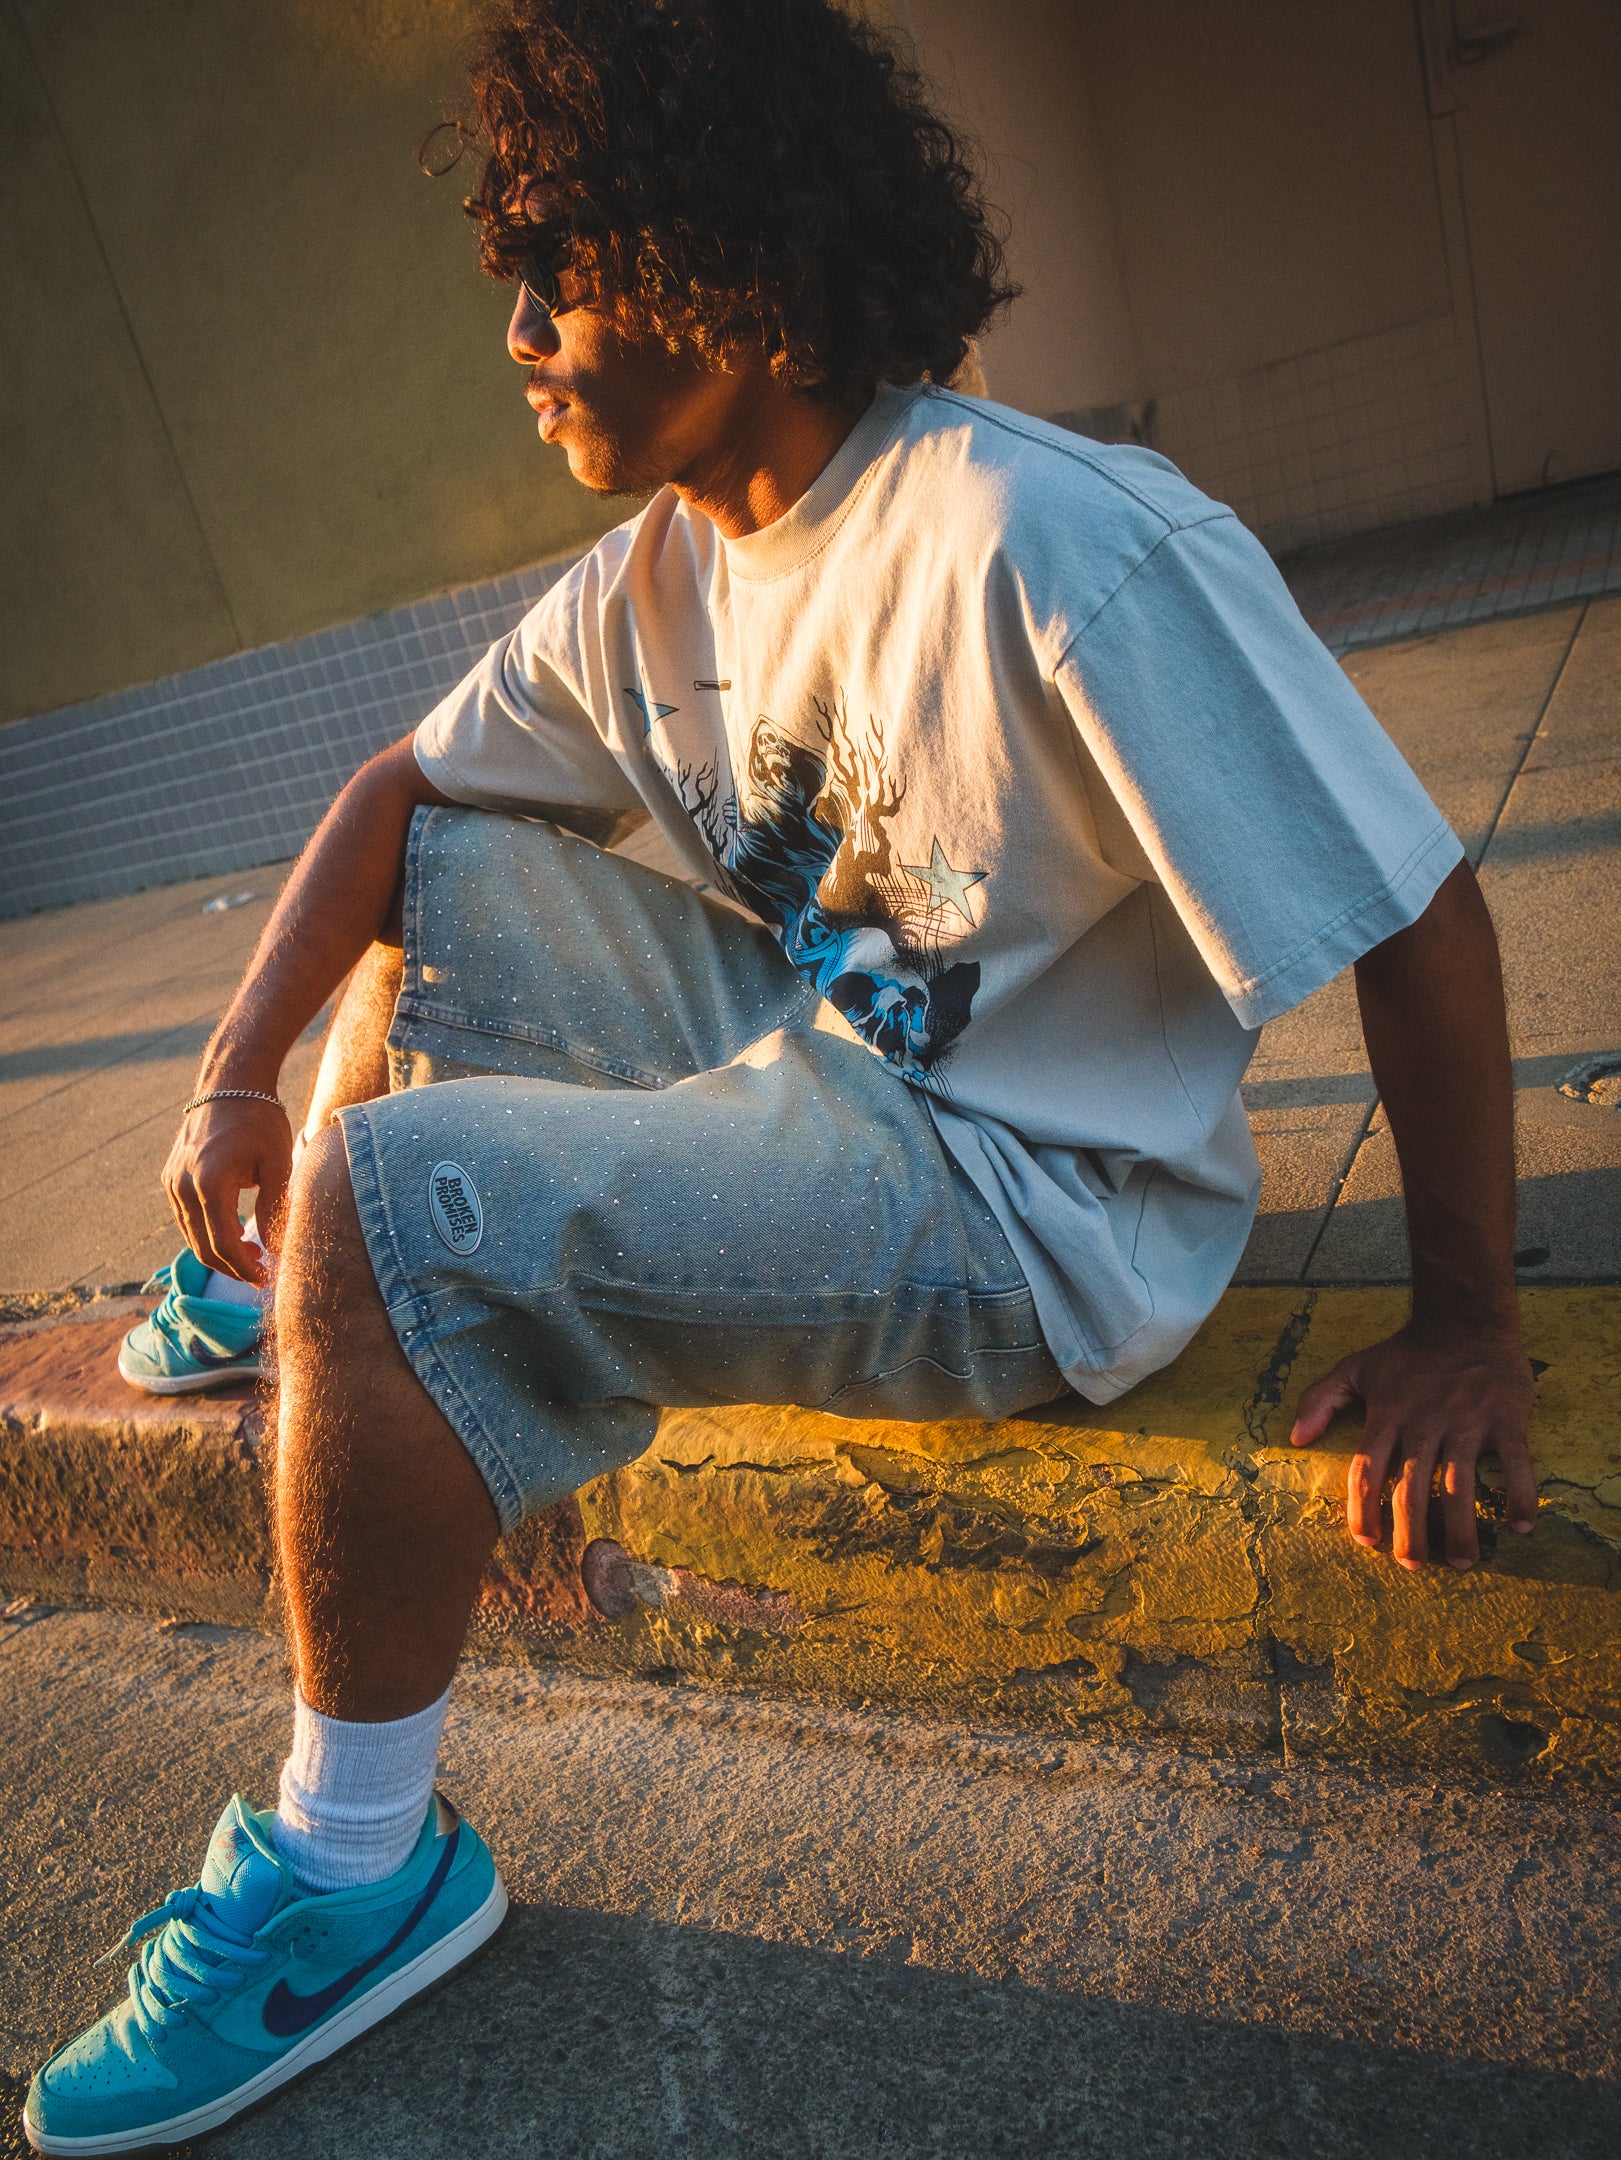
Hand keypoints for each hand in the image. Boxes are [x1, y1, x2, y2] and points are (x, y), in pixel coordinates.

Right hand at [162, 1099, 293, 1284]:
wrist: (230, 1084)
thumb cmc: (259, 1121)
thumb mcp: (277, 1165)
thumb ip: (274, 1209)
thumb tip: (275, 1249)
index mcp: (209, 1184)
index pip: (223, 1244)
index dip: (244, 1267)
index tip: (265, 1277)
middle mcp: (181, 1186)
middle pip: (202, 1247)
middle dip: (231, 1266)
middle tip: (259, 1274)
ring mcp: (171, 1182)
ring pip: (191, 1235)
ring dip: (218, 1251)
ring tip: (251, 1253)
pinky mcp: (170, 1177)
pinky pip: (186, 1217)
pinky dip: (207, 1231)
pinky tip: (234, 1230)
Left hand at [1288, 1326, 1536, 1568]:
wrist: (1464, 1317)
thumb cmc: (1407, 1351)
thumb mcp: (1356, 1368)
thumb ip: (1320, 1400)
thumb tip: (1295, 1439)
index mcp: (1387, 1415)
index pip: (1368, 1470)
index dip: (1364, 1509)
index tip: (1366, 1541)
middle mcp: (1424, 1424)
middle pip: (1412, 1489)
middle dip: (1410, 1533)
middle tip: (1412, 1566)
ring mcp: (1466, 1423)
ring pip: (1461, 1485)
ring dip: (1462, 1528)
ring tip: (1462, 1563)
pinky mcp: (1505, 1420)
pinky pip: (1516, 1464)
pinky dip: (1520, 1496)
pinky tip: (1521, 1528)